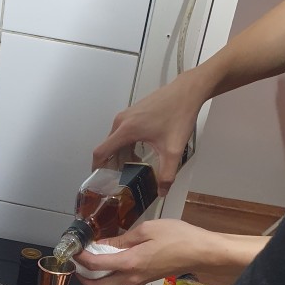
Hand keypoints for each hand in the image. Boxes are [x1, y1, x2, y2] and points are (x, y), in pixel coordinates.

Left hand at [76, 219, 212, 284]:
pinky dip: (107, 275)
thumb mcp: (147, 230)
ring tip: (90, 259)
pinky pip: (118, 283)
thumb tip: (102, 244)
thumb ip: (121, 239)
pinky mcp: (143, 281)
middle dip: (82, 276)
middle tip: (77, 261)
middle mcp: (130, 278)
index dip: (80, 257)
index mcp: (130, 263)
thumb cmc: (178, 237)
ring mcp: (137, 282)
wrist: (201, 252)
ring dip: (94, 277)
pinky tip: (109, 260)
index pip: (95, 265)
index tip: (73, 248)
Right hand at [92, 73, 205, 193]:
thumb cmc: (179, 116)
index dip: (97, 168)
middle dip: (113, 164)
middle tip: (122, 179)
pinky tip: (140, 152)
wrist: (187, 92)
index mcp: (126, 130)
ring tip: (134, 167)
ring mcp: (126, 114)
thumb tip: (162, 192)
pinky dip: (127, 144)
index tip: (100, 181)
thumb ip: (167, 174)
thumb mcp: (173, 150)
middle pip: (108, 147)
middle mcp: (121, 121)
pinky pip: (122, 132)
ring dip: (121, 154)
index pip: (100, 152)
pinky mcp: (132, 112)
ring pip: (116, 140)